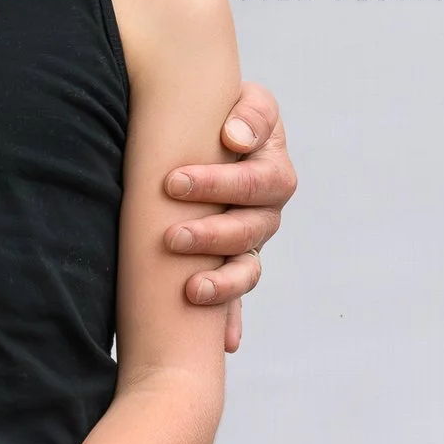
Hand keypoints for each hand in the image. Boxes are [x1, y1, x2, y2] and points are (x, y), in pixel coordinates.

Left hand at [163, 83, 296, 350]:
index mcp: (272, 166)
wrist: (208, 131)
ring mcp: (253, 239)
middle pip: (252, 227)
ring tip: (191, 290)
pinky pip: (237, 296)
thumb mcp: (239, 100)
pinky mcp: (235, 263)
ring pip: (248, 267)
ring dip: (223, 282)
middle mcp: (268, 208)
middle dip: (213, 234)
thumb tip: (235, 138)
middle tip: (171, 236)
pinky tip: (224, 343)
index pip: (258, 179)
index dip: (221, 183)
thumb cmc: (219, 112)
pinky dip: (230, 319)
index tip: (173, 182)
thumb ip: (246, 113)